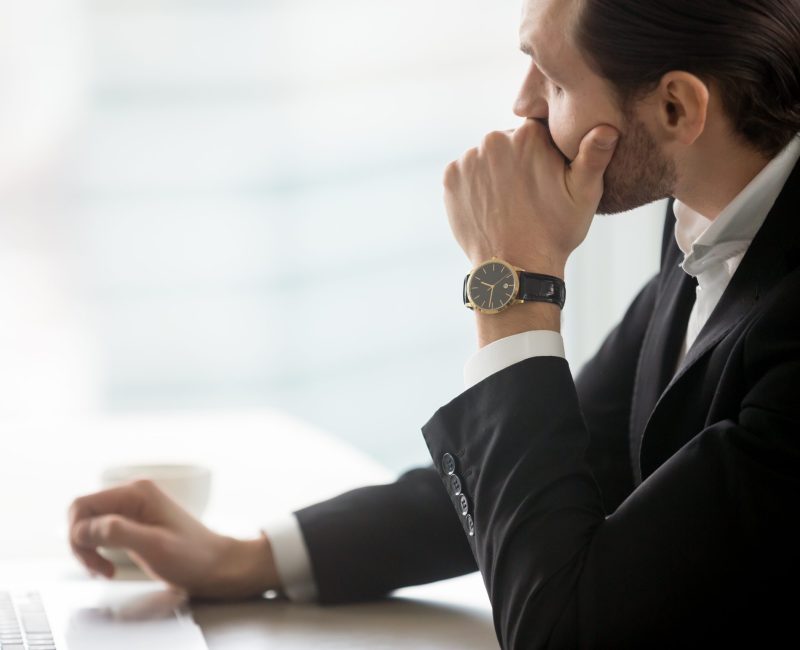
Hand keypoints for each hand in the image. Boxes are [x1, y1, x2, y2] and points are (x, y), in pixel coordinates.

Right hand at [68, 480, 280, 599]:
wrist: (217, 566)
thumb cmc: (192, 558)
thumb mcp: (154, 547)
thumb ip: (118, 533)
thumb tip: (84, 527)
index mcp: (136, 492)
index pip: (82, 506)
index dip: (77, 535)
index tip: (94, 561)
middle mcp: (133, 493)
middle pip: (83, 514)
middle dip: (82, 544)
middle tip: (98, 570)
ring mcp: (134, 506)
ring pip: (90, 524)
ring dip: (89, 549)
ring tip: (104, 571)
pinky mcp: (135, 521)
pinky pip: (102, 531)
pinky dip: (99, 550)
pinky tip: (109, 566)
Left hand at [443, 119, 618, 276]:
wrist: (515, 268)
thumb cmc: (554, 232)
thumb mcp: (584, 194)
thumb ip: (595, 155)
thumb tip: (608, 127)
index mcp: (529, 135)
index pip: (535, 129)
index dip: (542, 151)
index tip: (545, 175)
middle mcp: (494, 140)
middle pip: (508, 141)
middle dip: (516, 160)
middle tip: (528, 192)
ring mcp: (468, 159)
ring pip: (485, 157)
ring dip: (494, 172)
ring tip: (508, 201)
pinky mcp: (451, 178)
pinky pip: (464, 172)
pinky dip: (474, 185)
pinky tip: (490, 205)